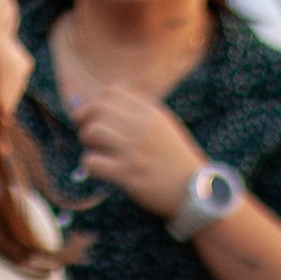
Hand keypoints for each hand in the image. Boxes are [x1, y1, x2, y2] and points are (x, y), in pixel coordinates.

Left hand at [68, 83, 211, 222]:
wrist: (195, 191)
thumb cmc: (175, 158)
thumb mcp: (163, 124)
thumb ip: (140, 106)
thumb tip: (111, 88)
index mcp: (150, 113)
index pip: (110, 92)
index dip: (93, 101)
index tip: (91, 114)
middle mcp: (141, 128)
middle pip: (98, 109)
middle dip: (85, 119)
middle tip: (88, 134)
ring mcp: (134, 152)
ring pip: (92, 132)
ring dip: (86, 141)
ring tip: (95, 150)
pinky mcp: (128, 175)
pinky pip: (93, 162)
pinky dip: (89, 164)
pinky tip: (98, 168)